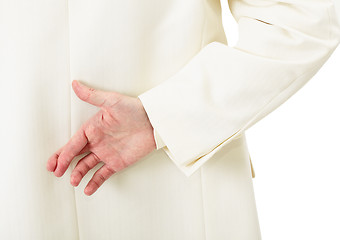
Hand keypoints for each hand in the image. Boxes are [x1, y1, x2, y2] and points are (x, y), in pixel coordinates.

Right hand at [46, 80, 155, 195]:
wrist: (155, 122)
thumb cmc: (135, 109)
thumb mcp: (112, 101)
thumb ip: (93, 96)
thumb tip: (75, 84)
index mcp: (92, 129)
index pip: (73, 144)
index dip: (63, 154)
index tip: (55, 163)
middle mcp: (97, 142)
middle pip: (75, 155)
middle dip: (64, 164)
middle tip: (55, 172)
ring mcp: (106, 153)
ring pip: (86, 166)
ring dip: (78, 174)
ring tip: (73, 181)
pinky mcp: (117, 162)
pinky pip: (103, 174)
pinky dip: (95, 182)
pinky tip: (87, 189)